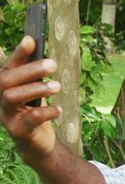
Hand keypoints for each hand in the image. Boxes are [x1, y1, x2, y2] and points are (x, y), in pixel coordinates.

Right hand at [0, 36, 60, 162]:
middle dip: (30, 70)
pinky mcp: (18, 130)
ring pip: (12, 97)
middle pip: (6, 80)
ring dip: (36, 89)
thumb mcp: (35, 90)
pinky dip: (46, 112)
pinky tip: (59, 110)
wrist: (36, 143)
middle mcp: (0, 99)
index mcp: (5, 86)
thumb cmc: (35, 111)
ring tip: (57, 86)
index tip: (30, 40)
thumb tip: (35, 43)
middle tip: (53, 64)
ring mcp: (6, 115)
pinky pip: (29, 119)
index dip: (18, 53)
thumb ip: (34, 71)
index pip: (9, 66)